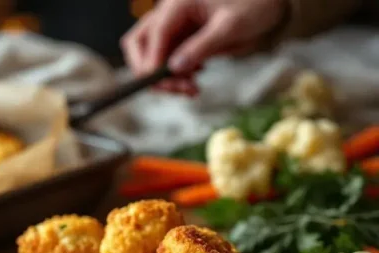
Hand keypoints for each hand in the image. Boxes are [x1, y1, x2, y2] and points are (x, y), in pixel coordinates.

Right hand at [122, 0, 286, 94]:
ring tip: (190, 87)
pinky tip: (193, 78)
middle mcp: (170, 11)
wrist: (269, 2)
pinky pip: (164, 58)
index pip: (155, 33)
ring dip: (162, 76)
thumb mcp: (231, 27)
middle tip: (176, 88)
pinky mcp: (179, 37)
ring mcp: (172, 25)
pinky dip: (173, 74)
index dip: (154, 60)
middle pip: (139, 43)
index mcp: (180, 2)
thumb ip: (201, 47)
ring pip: (148, 54)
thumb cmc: (254, 4)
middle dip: (150, 71)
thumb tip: (175, 68)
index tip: (162, 82)